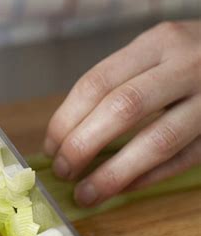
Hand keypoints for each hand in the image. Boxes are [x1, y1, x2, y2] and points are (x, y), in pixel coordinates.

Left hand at [43, 21, 200, 205]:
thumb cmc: (196, 57)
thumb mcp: (162, 50)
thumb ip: (124, 79)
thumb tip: (69, 131)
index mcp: (159, 42)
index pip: (98, 82)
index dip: (67, 118)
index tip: (50, 145)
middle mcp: (187, 66)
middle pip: (123, 108)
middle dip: (84, 145)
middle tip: (63, 171)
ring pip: (157, 141)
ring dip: (115, 173)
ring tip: (86, 193)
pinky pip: (183, 159)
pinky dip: (149, 177)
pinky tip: (124, 188)